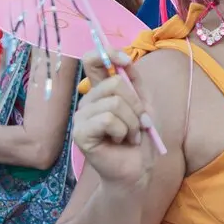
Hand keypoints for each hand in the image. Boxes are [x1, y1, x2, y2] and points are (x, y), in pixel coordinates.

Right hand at [72, 50, 156, 188]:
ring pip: (115, 103)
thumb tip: (125, 61)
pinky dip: (123, 132)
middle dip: (136, 105)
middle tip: (138, 124)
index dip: (109, 54)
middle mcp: (87, 102)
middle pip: (114, 83)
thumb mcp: (143, 104)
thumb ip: (134, 82)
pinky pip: (108, 120)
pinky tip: (121, 142)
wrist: (137, 170)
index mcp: (100, 92)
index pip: (92, 60)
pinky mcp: (80, 134)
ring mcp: (81, 118)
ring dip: (132, 123)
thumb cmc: (139, 138)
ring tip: (130, 136)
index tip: (126, 62)